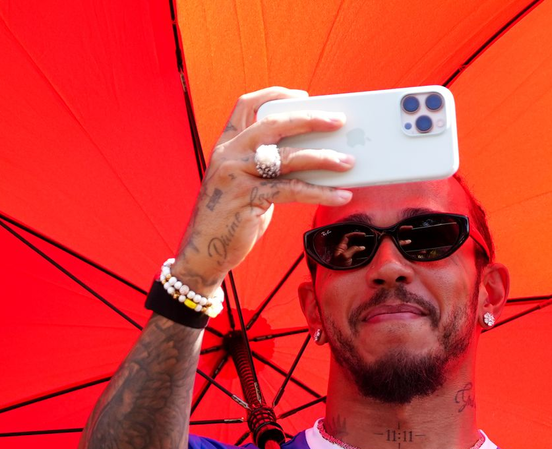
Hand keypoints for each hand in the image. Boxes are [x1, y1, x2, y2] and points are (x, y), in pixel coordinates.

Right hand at [170, 87, 355, 294]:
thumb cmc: (231, 217)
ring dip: (322, 157)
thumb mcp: (245, 183)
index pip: (247, 106)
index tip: (302, 95)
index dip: (275, 95)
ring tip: (348, 161)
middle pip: (274, 125)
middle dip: (310, 119)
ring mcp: (235, 175)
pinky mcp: (247, 199)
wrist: (204, 251)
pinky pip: (291, 190)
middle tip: (339, 121)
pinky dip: (320, 192)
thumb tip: (313, 156)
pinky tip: (340, 195)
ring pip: (287, 157)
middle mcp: (229, 154)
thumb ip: (268, 167)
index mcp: (226, 145)